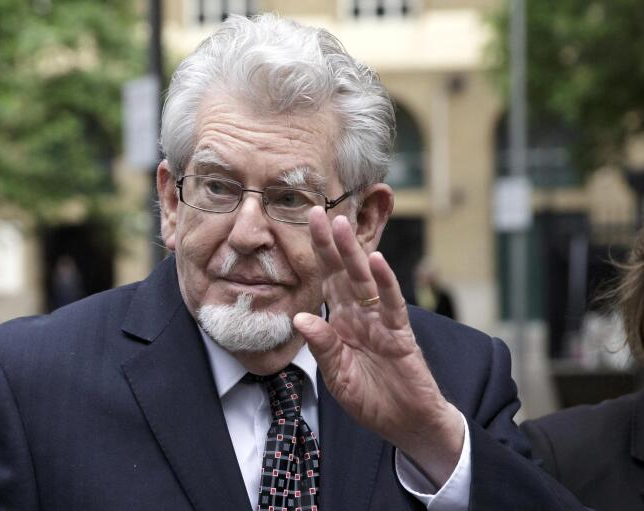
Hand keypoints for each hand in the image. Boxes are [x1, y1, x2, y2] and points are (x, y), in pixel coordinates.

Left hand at [293, 207, 462, 485]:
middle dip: (330, 243)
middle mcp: (361, 315)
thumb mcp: (336, 376)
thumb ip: (322, 346)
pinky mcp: (401, 335)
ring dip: (354, 253)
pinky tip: (378, 262)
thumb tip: (299, 318)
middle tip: (316, 211)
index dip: (316, 257)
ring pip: (365, 280)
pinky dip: (386, 283)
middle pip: (343, 272)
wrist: (406, 424)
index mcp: (342, 321)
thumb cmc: (370, 397)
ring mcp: (381, 322)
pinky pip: (392, 305)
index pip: (326, 282)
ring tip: (342, 225)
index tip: (302, 229)